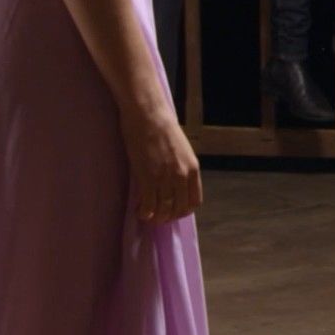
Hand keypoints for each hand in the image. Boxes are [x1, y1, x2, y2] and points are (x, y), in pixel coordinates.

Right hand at [118, 106, 202, 223]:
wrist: (148, 117)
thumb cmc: (163, 129)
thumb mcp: (182, 150)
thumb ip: (182, 168)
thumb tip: (176, 186)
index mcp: (193, 169)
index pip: (194, 201)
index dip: (183, 210)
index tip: (173, 210)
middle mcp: (181, 176)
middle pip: (179, 209)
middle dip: (168, 216)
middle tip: (158, 215)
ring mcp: (165, 179)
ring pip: (164, 210)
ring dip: (156, 217)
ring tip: (148, 214)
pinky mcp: (148, 179)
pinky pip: (149, 206)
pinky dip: (144, 212)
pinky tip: (139, 209)